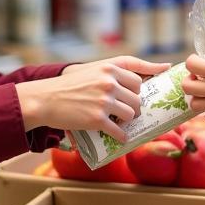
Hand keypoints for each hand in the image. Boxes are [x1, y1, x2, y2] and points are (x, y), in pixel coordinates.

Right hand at [16, 56, 170, 141]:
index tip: (160, 81)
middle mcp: (109, 82)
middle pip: (137, 97)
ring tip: (119, 121)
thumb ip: (117, 69)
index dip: (145, 84)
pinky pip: (119, 130)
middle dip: (134, 106)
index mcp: (109, 67)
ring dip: (128, 120)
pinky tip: (119, 137)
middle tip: (124, 110)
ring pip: (132, 113)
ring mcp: (104, 101)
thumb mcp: (93, 69)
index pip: (138, 76)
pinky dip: (121, 136)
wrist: (44, 99)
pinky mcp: (97, 119)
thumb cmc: (69, 84)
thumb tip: (159, 67)